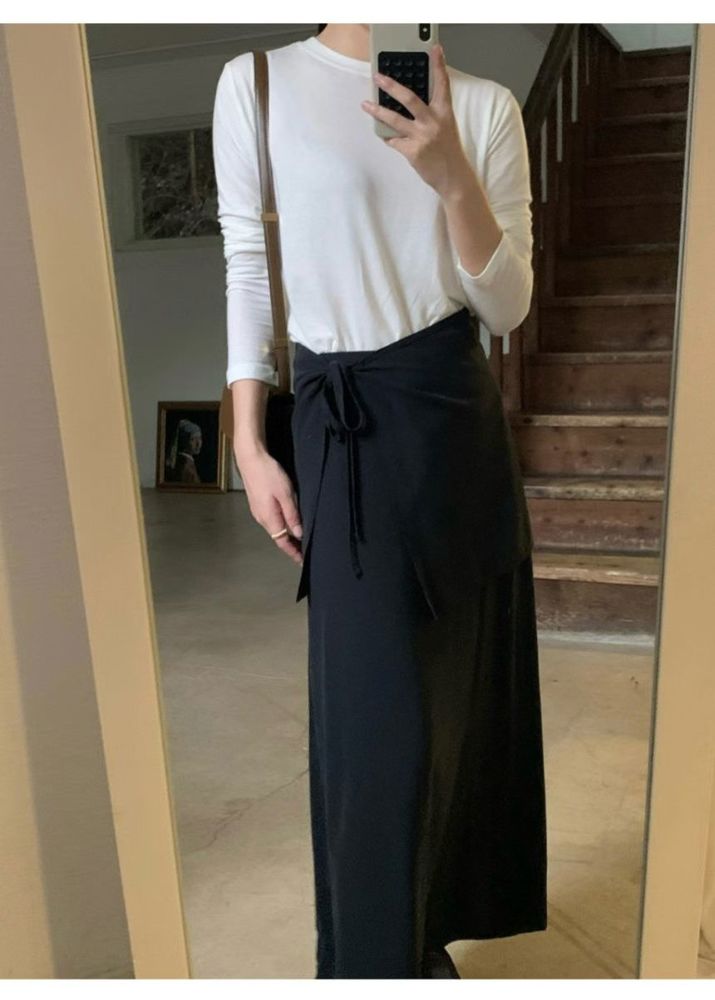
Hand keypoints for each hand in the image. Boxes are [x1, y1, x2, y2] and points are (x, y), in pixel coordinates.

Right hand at [234, 444, 302, 564]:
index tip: (302, 560)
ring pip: (274, 527)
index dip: (293, 552)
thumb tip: (298, 533)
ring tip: (299, 538)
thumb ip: (292, 515)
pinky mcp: (257, 503)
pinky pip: (271, 518)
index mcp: (269, 518)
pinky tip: (288, 520)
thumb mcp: (286, 494)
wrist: (250, 458)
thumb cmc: (268, 473)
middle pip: (278, 536)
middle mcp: (261, 518)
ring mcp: (258, 510)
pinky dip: (281, 524)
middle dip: (291, 545)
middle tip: (304, 550)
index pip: (282, 542)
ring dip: (286, 534)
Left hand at [360, 42, 472, 197]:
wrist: (452, 177)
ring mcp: (422, 137)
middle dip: (391, 86)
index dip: (439, 65)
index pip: (442, 84)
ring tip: (366, 104)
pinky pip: (394, 140)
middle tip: (378, 77)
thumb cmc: (447, 151)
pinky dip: (388, 138)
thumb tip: (407, 104)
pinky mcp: (412, 151)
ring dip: (378, 111)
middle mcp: (433, 122)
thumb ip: (431, 113)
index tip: (435, 49)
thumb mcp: (445, 127)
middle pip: (409, 98)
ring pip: (394, 120)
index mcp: (444, 113)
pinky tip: (386, 136)